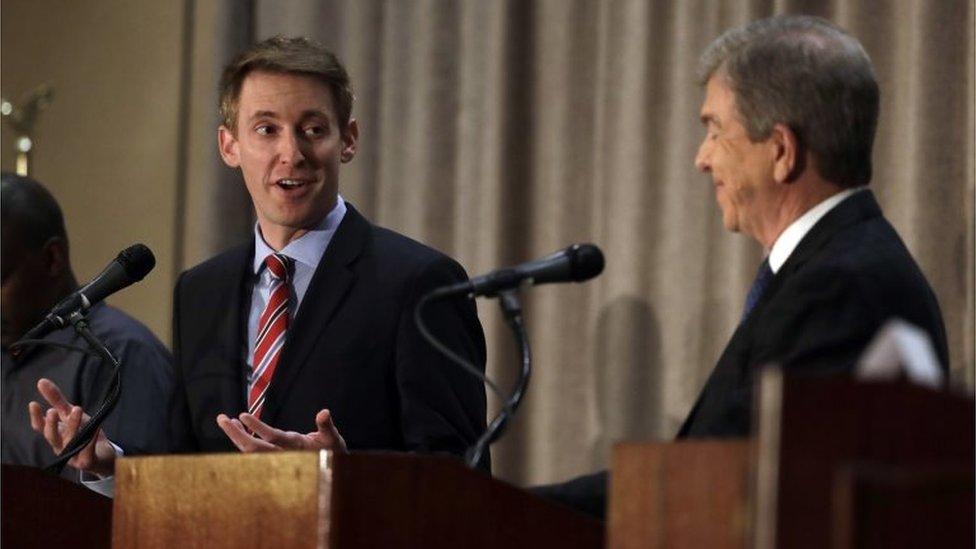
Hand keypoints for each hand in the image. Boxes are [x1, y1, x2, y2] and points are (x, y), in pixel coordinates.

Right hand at [28, 378, 116, 476]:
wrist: (103, 455)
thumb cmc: (84, 433)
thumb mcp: (71, 414)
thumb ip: (57, 400)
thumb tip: (41, 381)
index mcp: (55, 435)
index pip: (41, 428)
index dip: (36, 417)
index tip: (33, 404)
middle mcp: (61, 446)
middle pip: (52, 437)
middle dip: (51, 424)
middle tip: (53, 411)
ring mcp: (73, 456)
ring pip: (70, 442)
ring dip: (72, 426)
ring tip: (77, 410)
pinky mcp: (87, 462)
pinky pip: (87, 451)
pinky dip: (90, 440)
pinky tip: (95, 428)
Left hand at [216, 408, 347, 452]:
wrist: (330, 470)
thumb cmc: (332, 452)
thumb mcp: (332, 438)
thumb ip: (326, 425)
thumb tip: (324, 412)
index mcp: (294, 447)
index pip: (272, 438)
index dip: (257, 427)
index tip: (243, 415)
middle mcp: (281, 454)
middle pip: (253, 448)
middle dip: (235, 434)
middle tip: (221, 418)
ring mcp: (275, 456)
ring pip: (250, 450)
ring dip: (236, 436)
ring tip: (226, 420)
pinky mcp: (273, 455)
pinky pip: (253, 450)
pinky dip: (243, 438)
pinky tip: (238, 427)